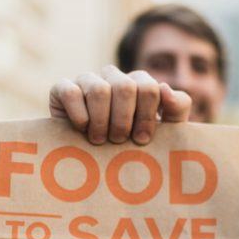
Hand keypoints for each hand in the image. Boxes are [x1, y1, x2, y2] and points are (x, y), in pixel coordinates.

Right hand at [49, 65, 191, 144]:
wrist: (95, 161)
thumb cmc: (134, 146)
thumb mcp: (165, 131)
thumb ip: (176, 109)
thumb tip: (165, 88)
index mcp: (139, 83)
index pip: (149, 88)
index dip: (147, 116)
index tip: (142, 139)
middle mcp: (113, 77)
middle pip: (125, 87)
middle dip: (124, 120)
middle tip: (119, 140)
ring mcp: (87, 80)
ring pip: (99, 90)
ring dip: (101, 121)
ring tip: (100, 140)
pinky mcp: (62, 89)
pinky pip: (70, 91)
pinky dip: (79, 114)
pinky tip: (82, 129)